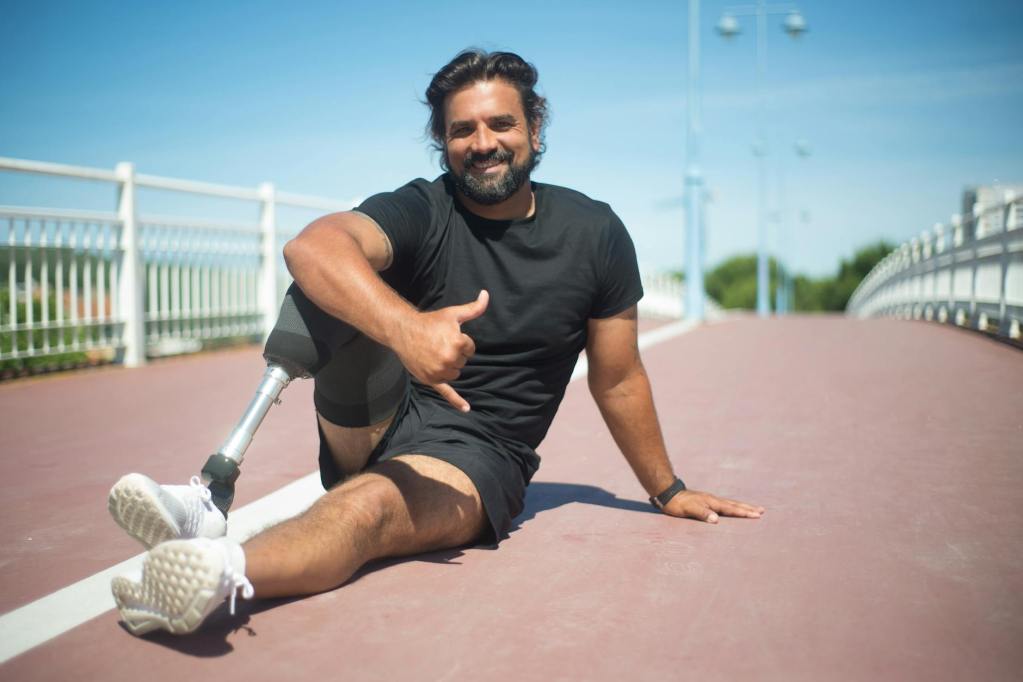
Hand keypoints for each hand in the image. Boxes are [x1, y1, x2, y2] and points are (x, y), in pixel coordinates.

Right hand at [394, 290, 488, 411]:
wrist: (403, 331)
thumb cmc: (430, 322)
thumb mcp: (453, 314)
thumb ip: (474, 308)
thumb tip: (486, 294)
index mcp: (458, 343)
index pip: (470, 349)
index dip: (460, 341)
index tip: (446, 335)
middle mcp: (450, 359)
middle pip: (463, 362)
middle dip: (454, 353)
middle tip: (438, 343)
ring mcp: (440, 371)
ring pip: (455, 373)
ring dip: (449, 366)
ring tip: (434, 353)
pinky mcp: (431, 380)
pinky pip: (447, 393)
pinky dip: (457, 402)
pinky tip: (467, 409)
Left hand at [661, 489, 764, 523]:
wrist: (669, 494)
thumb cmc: (678, 504)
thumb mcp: (689, 509)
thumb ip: (703, 514)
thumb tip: (716, 520)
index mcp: (712, 502)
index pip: (731, 509)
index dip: (744, 513)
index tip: (756, 515)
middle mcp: (714, 500)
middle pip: (735, 504)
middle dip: (748, 508)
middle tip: (762, 511)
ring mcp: (711, 500)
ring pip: (730, 504)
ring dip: (742, 507)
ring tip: (753, 509)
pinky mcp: (707, 502)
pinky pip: (724, 505)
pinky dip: (733, 507)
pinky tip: (733, 509)